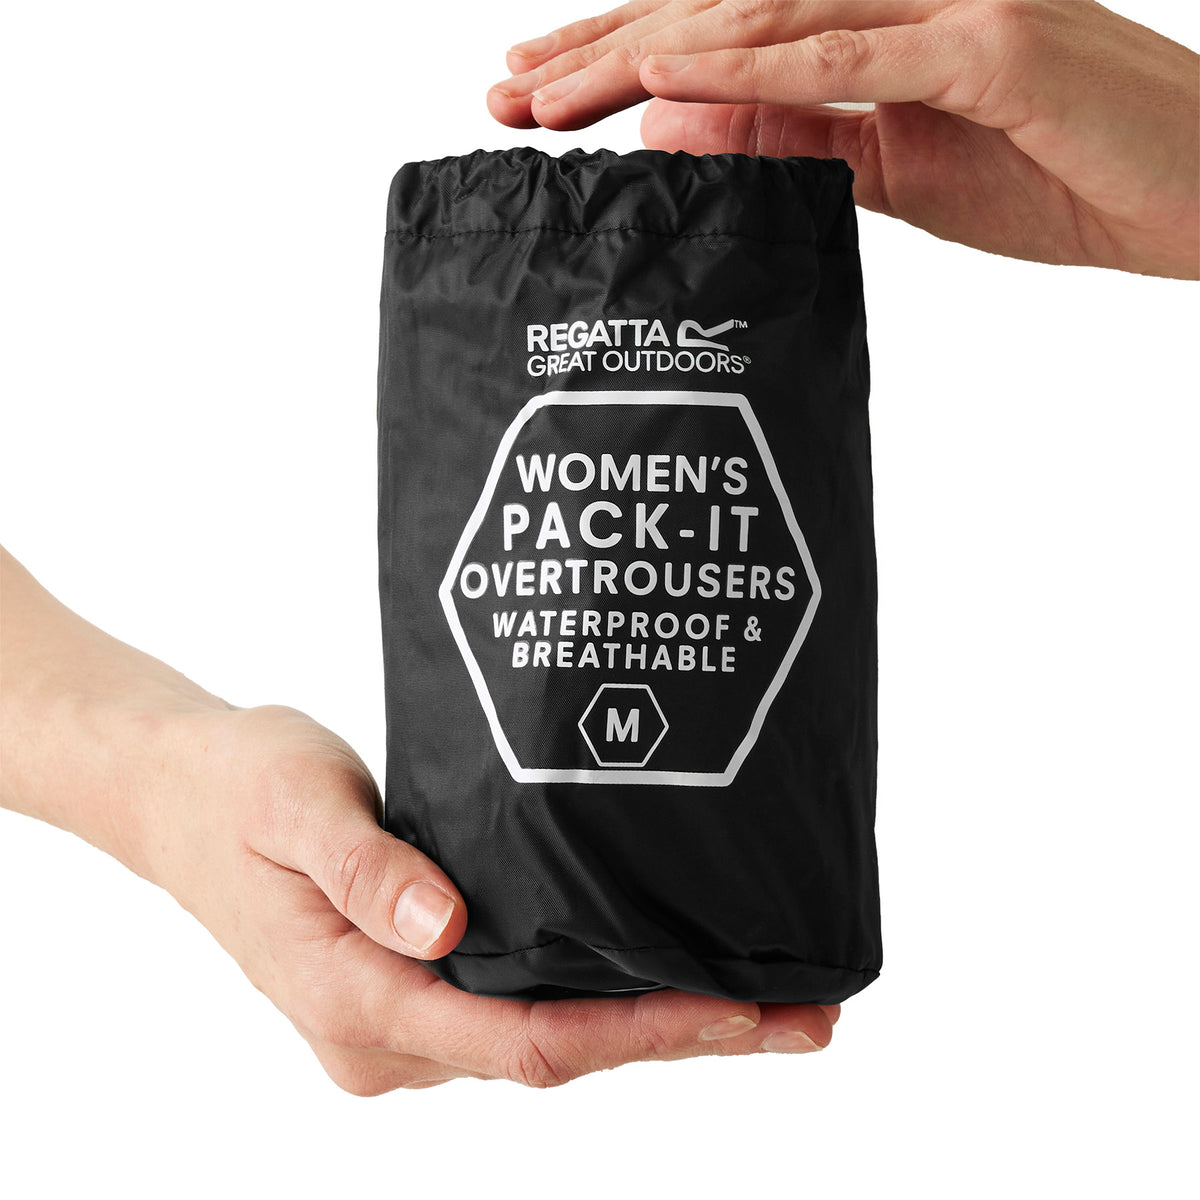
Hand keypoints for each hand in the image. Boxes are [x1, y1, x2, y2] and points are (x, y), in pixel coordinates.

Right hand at [0, 550, 838, 1093]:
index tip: (735, 1012)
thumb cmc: (235, 792)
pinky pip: (527, 1013)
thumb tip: (441, 928)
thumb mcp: (293, 807)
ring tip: (767, 1005)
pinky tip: (666, 977)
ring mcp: (404, 1022)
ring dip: (655, 1026)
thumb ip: (364, 870)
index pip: (522, 1042)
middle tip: (800, 1018)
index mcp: (356, 1003)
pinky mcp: (418, 990)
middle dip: (679, 1038)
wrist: (182, 799)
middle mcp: (388, 1037)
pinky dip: (607, 1003)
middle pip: (556, 1056)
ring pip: (550, 1043)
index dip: (636, 1031)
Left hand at [489, 0, 1199, 277]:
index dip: (624, 53)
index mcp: (876, 15)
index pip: (724, 25)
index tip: (537, 91)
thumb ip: (800, 143)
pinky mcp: (993, 42)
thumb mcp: (902, 172)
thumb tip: (684, 133)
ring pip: (763, 15)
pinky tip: (666, 81)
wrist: (1195, 192)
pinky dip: (752, 68)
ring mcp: (949, 0)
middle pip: (720, 6)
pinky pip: (848, 56)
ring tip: (553, 94)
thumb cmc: (1064, 174)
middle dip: (602, 50)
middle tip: (506, 92)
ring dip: (648, 54)